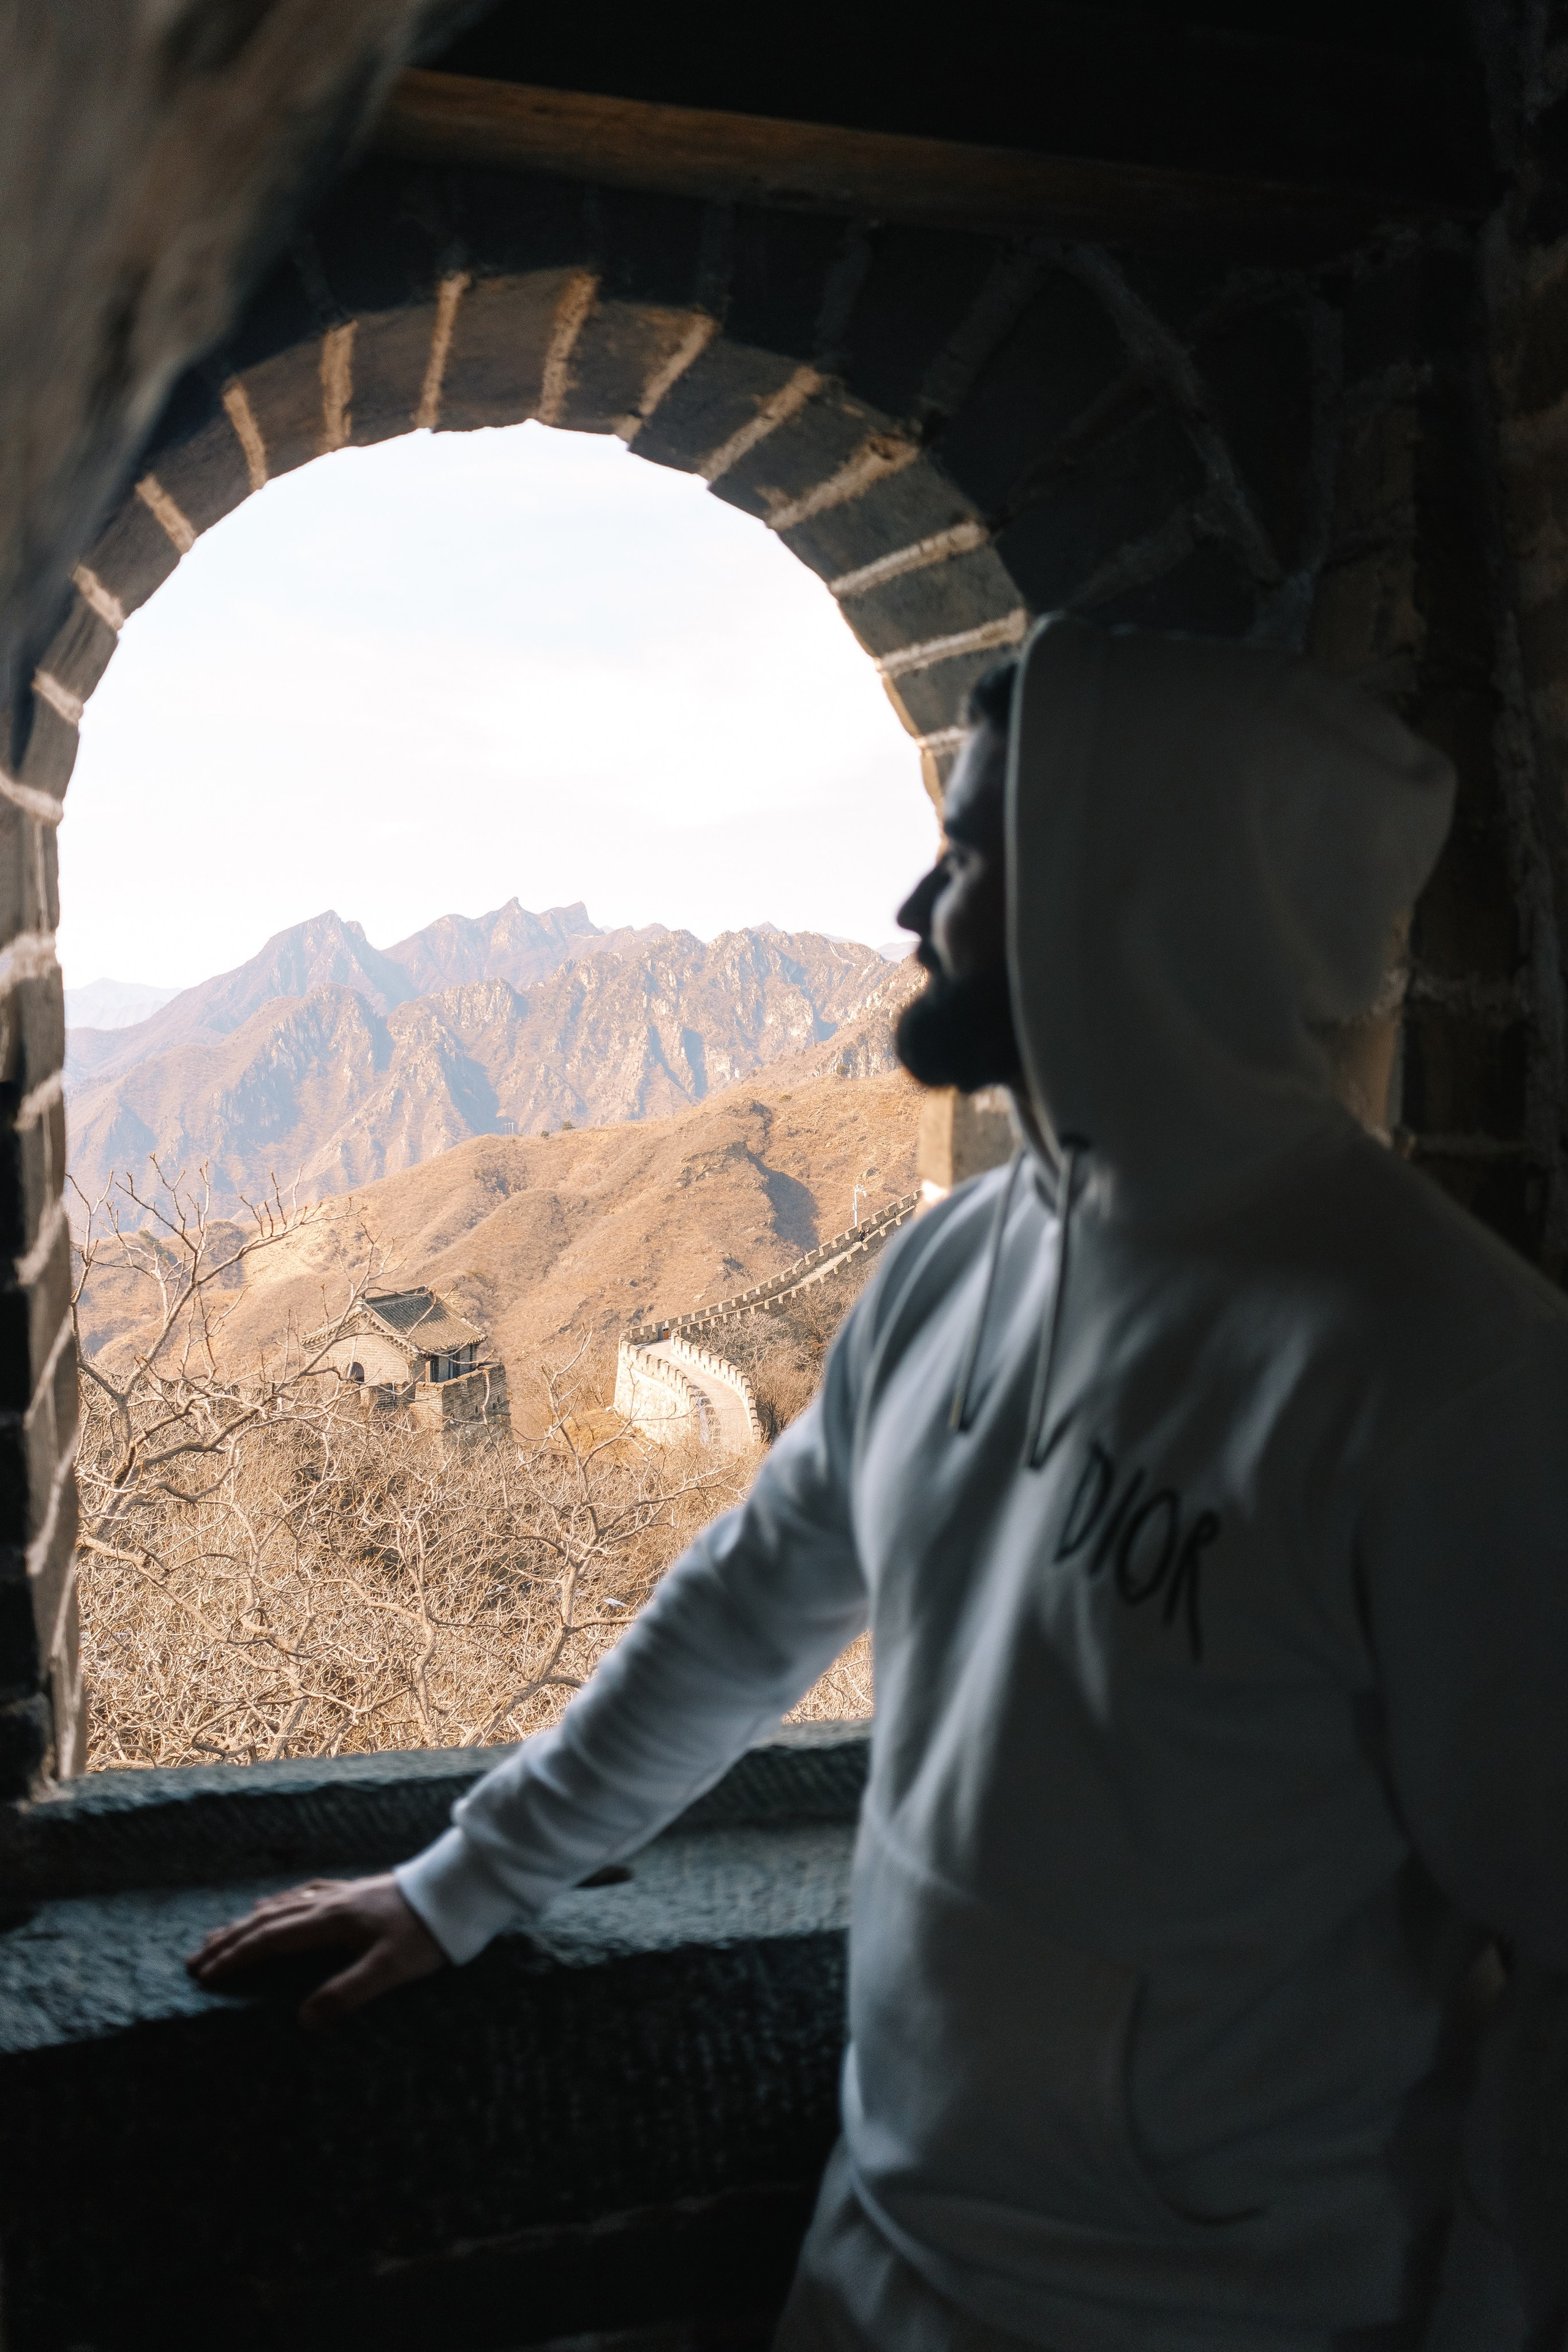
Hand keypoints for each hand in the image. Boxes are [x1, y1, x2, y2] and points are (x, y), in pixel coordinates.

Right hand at [186, 1873, 445, 2027]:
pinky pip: (303, 1895)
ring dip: (247, 1922)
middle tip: (195, 1959)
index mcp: (330, 1922)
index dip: (236, 1959)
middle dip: (229, 1941)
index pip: (270, 1940)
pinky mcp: (354, 1892)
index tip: (205, 1975)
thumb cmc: (425, 1934)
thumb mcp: (389, 1970)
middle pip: (266, 1921)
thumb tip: (303, 2021)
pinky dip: (278, 1904)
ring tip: (220, 1935)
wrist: (455, 1892)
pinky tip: (274, 1904)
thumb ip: (347, 1994)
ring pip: (281, 1906)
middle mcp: (328, 1903)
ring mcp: (340, 1894)